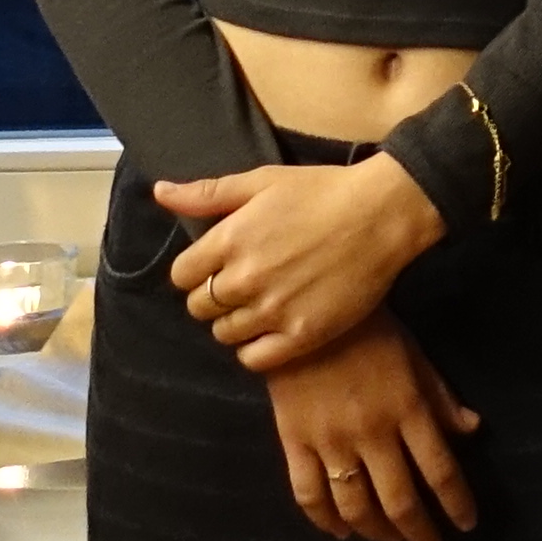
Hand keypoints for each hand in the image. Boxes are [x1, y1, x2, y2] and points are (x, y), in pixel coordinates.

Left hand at [155, 155, 445, 370]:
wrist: (381, 215)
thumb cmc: (322, 191)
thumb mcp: (261, 181)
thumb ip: (207, 193)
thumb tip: (160, 192)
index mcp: (229, 240)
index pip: (181, 275)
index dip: (195, 271)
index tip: (214, 266)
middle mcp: (244, 279)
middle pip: (200, 307)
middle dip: (213, 296)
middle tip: (239, 285)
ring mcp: (272, 310)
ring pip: (224, 334)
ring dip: (234, 322)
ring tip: (258, 305)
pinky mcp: (301, 335)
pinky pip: (254, 359)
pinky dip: (254, 349)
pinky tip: (269, 330)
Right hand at [265, 318, 483, 540]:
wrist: (304, 310)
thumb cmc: (369, 329)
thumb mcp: (415, 356)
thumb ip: (441, 397)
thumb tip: (472, 430)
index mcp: (407, 409)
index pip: (440, 471)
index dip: (457, 503)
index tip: (466, 524)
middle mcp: (372, 433)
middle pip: (400, 500)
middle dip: (420, 532)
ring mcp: (330, 441)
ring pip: (356, 506)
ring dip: (377, 532)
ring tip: (391, 540)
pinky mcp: (294, 441)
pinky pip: (308, 494)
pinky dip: (325, 521)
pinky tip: (341, 531)